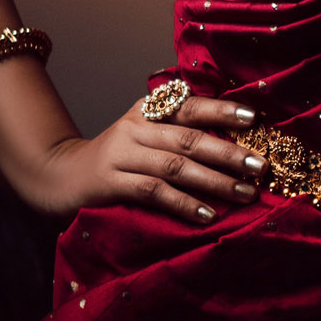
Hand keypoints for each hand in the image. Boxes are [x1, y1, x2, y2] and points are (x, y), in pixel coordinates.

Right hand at [20, 91, 265, 226]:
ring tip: (245, 193)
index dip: (221, 111)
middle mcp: (135, 127)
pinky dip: (183, 203)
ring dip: (215, 181)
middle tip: (260, 167)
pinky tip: (207, 215)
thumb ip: (179, 133)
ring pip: (175, 166)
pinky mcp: (110, 183)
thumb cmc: (117, 159)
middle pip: (189, 138)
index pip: (189, 106)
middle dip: (229, 153)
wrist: (60, 175)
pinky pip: (154, 192)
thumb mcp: (144, 135)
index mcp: (147, 111)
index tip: (254, 118)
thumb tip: (237, 145)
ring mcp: (121, 154)